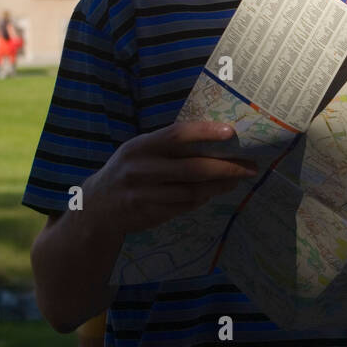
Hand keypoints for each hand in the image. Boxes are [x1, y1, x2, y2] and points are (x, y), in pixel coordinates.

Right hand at [81, 120, 258, 236]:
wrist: (97, 207)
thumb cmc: (128, 170)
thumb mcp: (140, 150)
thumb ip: (169, 145)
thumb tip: (214, 138)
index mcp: (140, 146)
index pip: (176, 135)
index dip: (204, 132)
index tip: (230, 132)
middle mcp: (141, 169)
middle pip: (192, 168)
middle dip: (225, 167)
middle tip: (250, 165)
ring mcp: (144, 194)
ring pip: (192, 191)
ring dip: (219, 186)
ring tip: (238, 179)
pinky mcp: (150, 214)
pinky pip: (184, 206)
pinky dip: (203, 199)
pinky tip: (215, 192)